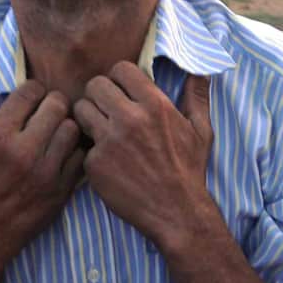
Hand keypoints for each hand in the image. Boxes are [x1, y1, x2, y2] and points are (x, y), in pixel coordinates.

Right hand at [0, 75, 83, 267]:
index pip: (30, 92)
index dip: (33, 89)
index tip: (31, 97)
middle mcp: (24, 151)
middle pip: (57, 105)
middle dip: (53, 102)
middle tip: (48, 110)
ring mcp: (46, 171)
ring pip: (72, 128)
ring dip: (66, 125)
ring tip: (56, 131)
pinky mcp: (61, 189)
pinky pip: (81, 157)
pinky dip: (75, 150)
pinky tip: (63, 152)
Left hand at [74, 65, 212, 249]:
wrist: (177, 213)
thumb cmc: (189, 171)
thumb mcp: (201, 131)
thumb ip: (197, 97)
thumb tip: (201, 71)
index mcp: (155, 105)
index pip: (121, 69)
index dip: (118, 78)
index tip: (121, 91)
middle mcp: (130, 119)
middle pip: (95, 85)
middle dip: (99, 94)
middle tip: (105, 109)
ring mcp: (109, 142)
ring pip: (80, 110)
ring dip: (88, 117)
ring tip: (99, 130)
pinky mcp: (95, 164)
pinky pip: (82, 144)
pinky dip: (91, 151)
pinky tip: (105, 160)